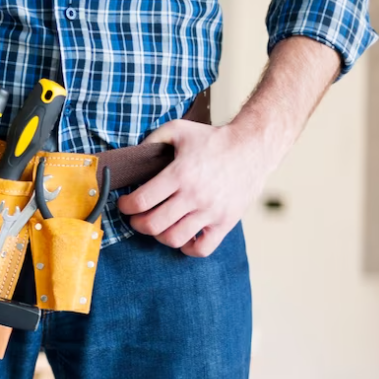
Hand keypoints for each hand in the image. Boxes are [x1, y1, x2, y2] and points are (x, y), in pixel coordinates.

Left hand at [117, 120, 271, 256]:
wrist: (253, 146)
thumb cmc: (213, 139)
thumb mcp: (179, 129)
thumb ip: (152, 139)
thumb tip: (134, 155)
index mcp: (180, 174)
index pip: (141, 201)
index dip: (126, 207)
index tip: (124, 204)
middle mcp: (195, 195)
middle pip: (153, 225)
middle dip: (137, 224)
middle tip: (136, 218)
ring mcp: (212, 212)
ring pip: (173, 239)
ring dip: (159, 236)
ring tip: (159, 225)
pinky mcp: (226, 222)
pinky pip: (202, 249)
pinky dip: (187, 248)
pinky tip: (182, 236)